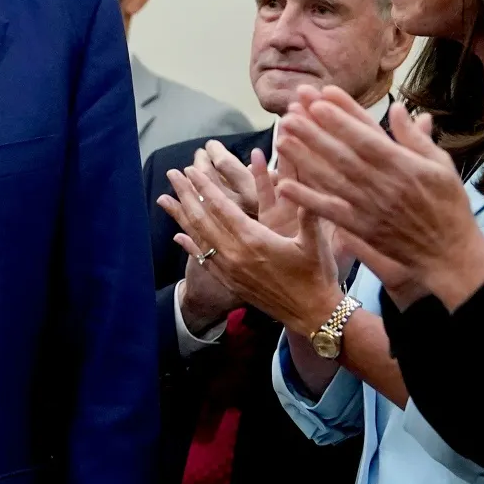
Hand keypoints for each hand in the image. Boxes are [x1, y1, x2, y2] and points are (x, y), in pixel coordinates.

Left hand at [159, 147, 341, 335]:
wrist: (311, 314)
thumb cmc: (317, 274)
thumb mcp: (315, 241)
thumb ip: (307, 212)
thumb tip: (300, 185)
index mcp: (254, 239)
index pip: (222, 207)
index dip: (205, 186)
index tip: (191, 169)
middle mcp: (236, 254)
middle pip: (203, 219)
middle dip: (187, 194)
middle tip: (173, 174)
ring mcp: (230, 270)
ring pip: (199, 238)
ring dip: (181, 216)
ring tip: (165, 198)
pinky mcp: (230, 282)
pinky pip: (204, 259)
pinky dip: (190, 245)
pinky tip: (178, 235)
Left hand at [274, 87, 483, 309]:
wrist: (448, 252)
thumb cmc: (447, 204)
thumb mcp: (441, 165)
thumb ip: (415, 138)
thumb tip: (397, 109)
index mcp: (403, 165)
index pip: (366, 135)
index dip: (342, 116)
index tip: (320, 97)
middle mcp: (382, 184)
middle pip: (341, 153)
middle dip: (314, 131)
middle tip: (290, 110)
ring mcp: (369, 207)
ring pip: (330, 178)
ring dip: (304, 158)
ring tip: (281, 137)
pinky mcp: (360, 228)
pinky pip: (329, 211)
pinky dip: (306, 198)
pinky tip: (284, 185)